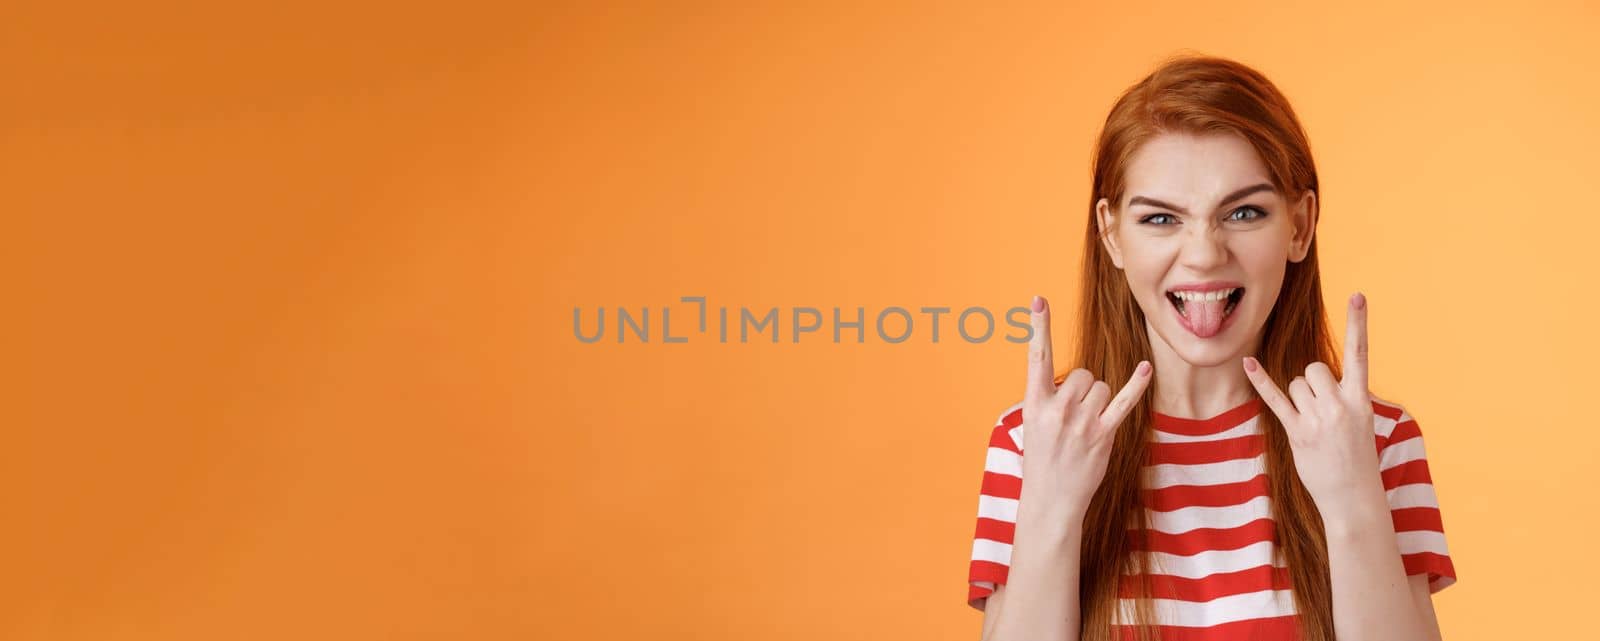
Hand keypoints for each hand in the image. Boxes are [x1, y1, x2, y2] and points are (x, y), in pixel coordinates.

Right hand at [1018, 295, 1152, 512]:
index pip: (1037, 357)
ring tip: (1085, 427)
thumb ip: (1052, 399)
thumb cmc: (1042, 460)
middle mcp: (1057, 409)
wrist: (1050, 500)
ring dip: (1098, 400)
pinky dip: (1135, 386)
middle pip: (1082, 374)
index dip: (1038, 327)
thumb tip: (1081, 381)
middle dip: (1082, 388)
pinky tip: (1145, 369)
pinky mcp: (1103, 434)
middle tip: (1072, 416)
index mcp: (1034, 403)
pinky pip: (1123, 402)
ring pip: (1100, 387)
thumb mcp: (1033, 425)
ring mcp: (1081, 422)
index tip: (1039, 300)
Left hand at [1241, 292, 1382, 515]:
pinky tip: (1247, 362)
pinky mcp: (1297, 432)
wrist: (1354, 497)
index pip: (1360, 353)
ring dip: (1299, 397)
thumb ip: (1343, 395)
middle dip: (1313, 382)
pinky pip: (1275, 399)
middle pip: (1314, 368)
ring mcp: (1318, 419)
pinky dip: (1260, 381)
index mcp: (1361, 399)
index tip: (1357, 294)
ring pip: (1296, 383)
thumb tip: (1318, 377)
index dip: (1358, 323)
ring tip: (1314, 425)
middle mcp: (1340, 405)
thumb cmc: (1357, 457)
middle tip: (1322, 411)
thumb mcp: (1361, 421)